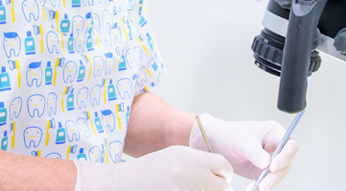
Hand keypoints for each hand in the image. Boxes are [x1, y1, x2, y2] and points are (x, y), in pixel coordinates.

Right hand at [75, 145, 232, 190]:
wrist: (122, 184)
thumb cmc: (147, 172)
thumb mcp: (174, 157)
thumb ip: (198, 162)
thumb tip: (220, 174)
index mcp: (189, 158)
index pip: (223, 167)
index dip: (223, 174)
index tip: (219, 177)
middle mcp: (188, 174)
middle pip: (221, 187)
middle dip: (215, 187)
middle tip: (203, 186)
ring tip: (187, 188)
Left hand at [189, 114, 298, 190]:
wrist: (216, 143)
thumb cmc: (230, 135)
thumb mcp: (243, 142)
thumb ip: (256, 153)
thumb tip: (268, 164)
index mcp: (274, 133)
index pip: (290, 145)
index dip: (286, 156)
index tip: (273, 166)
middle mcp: (275, 146)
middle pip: (286, 162)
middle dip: (276, 174)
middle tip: (264, 183)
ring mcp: (270, 159)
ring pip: (278, 173)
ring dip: (269, 182)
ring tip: (257, 187)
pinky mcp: (262, 170)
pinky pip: (268, 180)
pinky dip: (262, 185)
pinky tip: (253, 188)